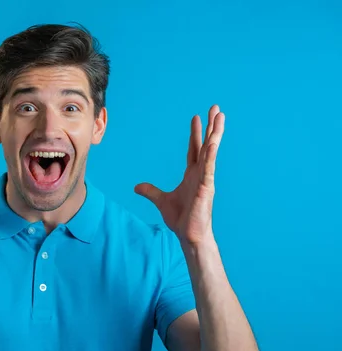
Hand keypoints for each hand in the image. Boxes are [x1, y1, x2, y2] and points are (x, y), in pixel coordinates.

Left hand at [135, 105, 224, 244]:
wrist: (189, 235)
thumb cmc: (181, 219)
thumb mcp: (161, 200)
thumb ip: (150, 191)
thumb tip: (137, 187)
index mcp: (192, 175)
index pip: (194, 149)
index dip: (195, 134)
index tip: (196, 118)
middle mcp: (201, 174)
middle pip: (206, 145)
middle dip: (210, 126)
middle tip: (215, 108)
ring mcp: (205, 179)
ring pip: (212, 152)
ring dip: (216, 134)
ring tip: (220, 116)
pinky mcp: (206, 188)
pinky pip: (209, 168)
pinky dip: (210, 155)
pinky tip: (212, 143)